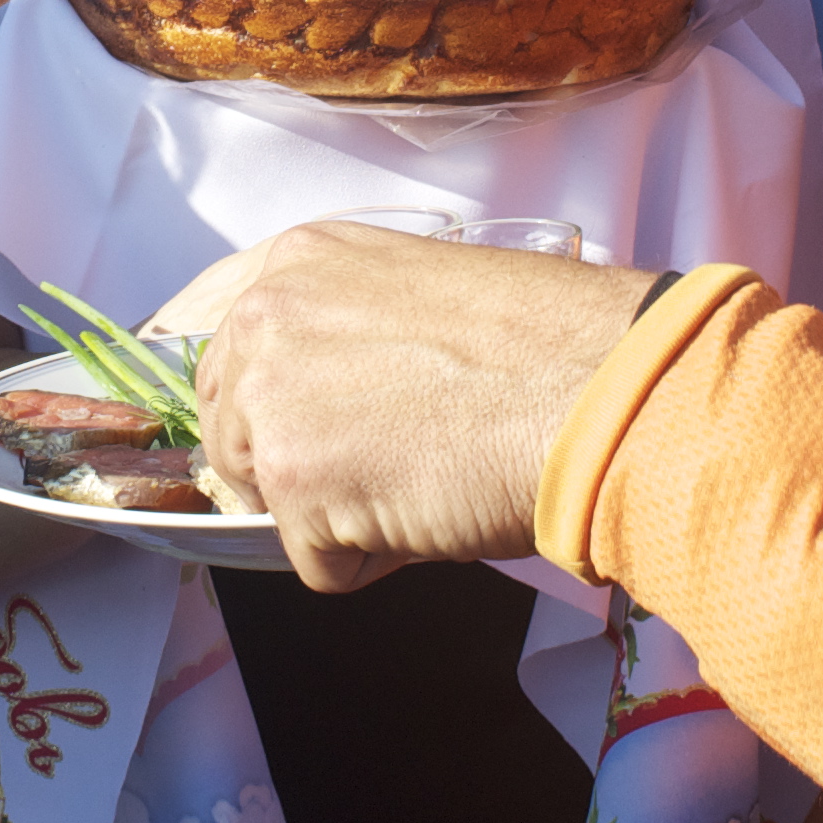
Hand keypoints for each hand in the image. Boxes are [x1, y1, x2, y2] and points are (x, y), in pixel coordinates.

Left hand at [181, 224, 656, 590]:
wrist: (599, 393)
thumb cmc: (544, 345)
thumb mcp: (417, 293)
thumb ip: (342, 328)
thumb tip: (323, 400)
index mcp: (296, 262)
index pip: (223, 346)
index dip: (269, 402)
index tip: (306, 424)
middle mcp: (264, 318)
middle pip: (233, 429)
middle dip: (295, 465)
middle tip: (388, 461)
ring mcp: (270, 399)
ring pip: (269, 496)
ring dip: (336, 512)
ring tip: (419, 479)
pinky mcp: (293, 483)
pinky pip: (316, 560)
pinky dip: (372, 560)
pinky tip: (432, 512)